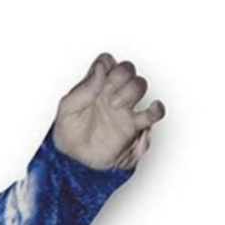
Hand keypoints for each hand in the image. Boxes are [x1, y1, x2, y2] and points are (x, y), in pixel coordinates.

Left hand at [51, 54, 164, 170]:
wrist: (75, 161)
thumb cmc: (69, 135)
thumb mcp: (67, 109)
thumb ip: (83, 88)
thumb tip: (100, 68)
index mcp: (95, 86)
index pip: (108, 62)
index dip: (106, 66)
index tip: (99, 78)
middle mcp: (111, 93)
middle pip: (127, 70)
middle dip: (120, 77)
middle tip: (107, 95)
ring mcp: (124, 108)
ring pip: (139, 85)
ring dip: (130, 91)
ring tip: (115, 107)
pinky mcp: (133, 125)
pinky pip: (153, 114)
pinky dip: (157, 109)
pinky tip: (153, 108)